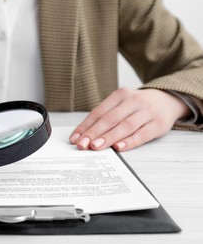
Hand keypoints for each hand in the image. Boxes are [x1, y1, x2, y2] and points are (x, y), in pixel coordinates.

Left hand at [69, 88, 190, 150]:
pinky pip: (142, 134)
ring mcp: (147, 112)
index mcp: (120, 95)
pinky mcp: (159, 124)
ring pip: (125, 126)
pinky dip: (130, 141)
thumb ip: (106, 117)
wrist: (168, 100)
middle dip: (94, 133)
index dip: (85, 126)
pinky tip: (118, 147)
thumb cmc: (137, 106)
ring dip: (109, 137)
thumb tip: (84, 136)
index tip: (75, 138)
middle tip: (82, 145)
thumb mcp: (122, 104)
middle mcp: (133, 101)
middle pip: (110, 118)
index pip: (99, 112)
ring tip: (96, 147)